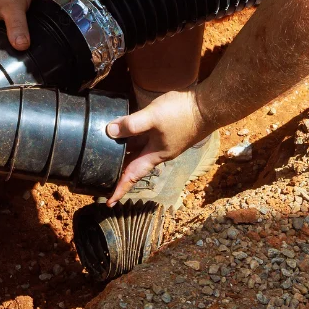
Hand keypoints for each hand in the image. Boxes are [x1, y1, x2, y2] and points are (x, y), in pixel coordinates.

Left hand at [105, 88, 210, 203]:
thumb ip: (131, 124)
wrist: (208, 107)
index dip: (120, 189)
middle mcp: (159, 153)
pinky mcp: (166, 132)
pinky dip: (132, 139)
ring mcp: (163, 143)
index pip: (133, 176)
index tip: (109, 202)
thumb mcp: (153, 117)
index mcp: (155, 155)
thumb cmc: (182, 114)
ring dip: (124, 152)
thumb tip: (110, 130)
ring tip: (106, 151)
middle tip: (101, 173)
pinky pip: (144, 140)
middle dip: (118, 169)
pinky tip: (125, 130)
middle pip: (134, 164)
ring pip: (139, 150)